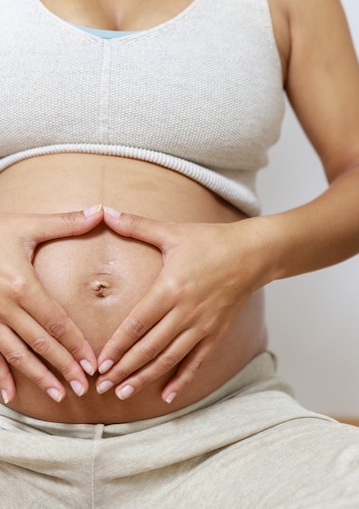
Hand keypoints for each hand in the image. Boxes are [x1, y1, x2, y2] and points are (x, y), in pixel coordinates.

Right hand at [0, 205, 102, 404]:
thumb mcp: (27, 224)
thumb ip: (66, 222)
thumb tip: (101, 211)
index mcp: (23, 284)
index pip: (57, 322)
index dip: (76, 345)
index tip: (93, 364)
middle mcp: (4, 306)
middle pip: (40, 343)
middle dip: (64, 367)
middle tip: (83, 388)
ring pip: (16, 355)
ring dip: (38, 377)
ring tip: (58, 394)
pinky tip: (10, 395)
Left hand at [96, 208, 266, 403]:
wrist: (253, 253)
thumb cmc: (211, 241)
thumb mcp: (172, 232)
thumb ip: (136, 226)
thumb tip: (104, 212)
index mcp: (170, 288)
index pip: (137, 325)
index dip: (117, 347)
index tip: (100, 364)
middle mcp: (185, 312)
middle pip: (149, 348)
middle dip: (124, 369)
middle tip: (102, 387)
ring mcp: (202, 325)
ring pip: (169, 359)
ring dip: (146, 378)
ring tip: (124, 394)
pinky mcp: (216, 332)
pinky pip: (197, 362)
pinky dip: (181, 380)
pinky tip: (166, 395)